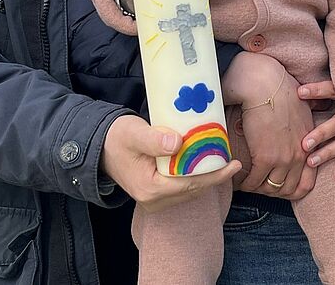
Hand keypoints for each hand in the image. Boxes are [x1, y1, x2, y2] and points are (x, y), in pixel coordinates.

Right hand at [100, 114, 240, 212]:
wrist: (101, 148)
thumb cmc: (117, 138)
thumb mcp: (133, 133)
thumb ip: (154, 139)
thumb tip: (177, 143)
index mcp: (151, 188)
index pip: (191, 184)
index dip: (215, 175)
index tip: (233, 164)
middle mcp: (154, 200)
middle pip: (194, 189)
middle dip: (215, 176)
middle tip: (233, 161)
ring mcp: (155, 200)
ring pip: (190, 190)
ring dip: (207, 177)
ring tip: (223, 160)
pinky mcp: (157, 194)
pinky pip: (183, 187)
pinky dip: (196, 176)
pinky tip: (205, 164)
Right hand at [222, 52, 317, 200]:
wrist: (265, 82)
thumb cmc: (279, 89)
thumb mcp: (301, 109)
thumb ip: (303, 124)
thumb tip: (306, 119)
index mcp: (309, 144)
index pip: (306, 183)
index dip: (290, 189)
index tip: (275, 184)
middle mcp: (300, 154)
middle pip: (288, 189)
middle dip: (271, 191)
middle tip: (258, 185)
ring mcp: (284, 158)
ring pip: (271, 188)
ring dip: (258, 188)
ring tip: (247, 182)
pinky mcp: (266, 157)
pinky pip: (255, 182)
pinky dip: (246, 184)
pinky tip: (239, 178)